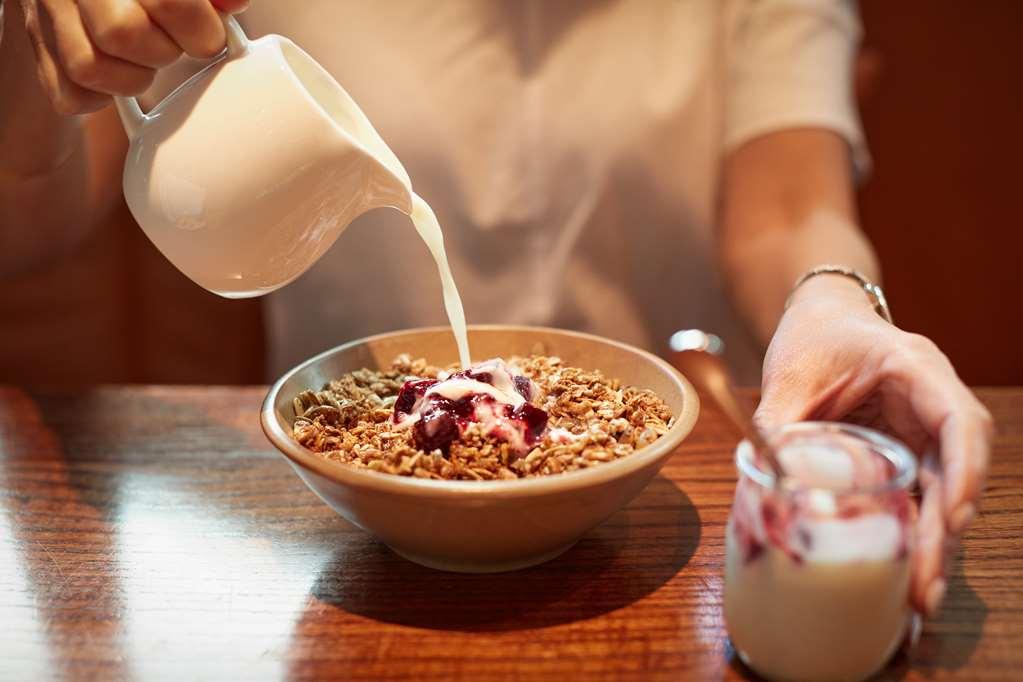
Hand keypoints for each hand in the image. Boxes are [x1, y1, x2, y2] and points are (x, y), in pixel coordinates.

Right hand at [12, 0, 247, 114]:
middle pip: (123, 34)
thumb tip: (233, 4)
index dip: (201, 29)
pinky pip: (69, 94)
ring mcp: (46, 10)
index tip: (211, 36)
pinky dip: (101, 98)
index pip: (169, 3)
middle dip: (163, 52)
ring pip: (89, 68)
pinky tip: (118, 73)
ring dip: (133, 78)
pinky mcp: (36, 43)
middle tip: (173, 44)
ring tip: (146, 59)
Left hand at [755, 274, 992, 616]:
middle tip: (925, 588)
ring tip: (915, 599)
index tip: (950, 519)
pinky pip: (917, 498)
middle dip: (944, 533)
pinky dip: (910, 535)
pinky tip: (899, 577)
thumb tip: (757, 483)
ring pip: (942, 494)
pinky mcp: (907, 456)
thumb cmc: (811, 335)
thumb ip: (776, 425)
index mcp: (917, 370)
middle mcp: (933, 405)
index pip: (961, 422)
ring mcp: (924, 433)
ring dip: (932, 546)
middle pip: (957, 472)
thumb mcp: (789, 375)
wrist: (819, 319)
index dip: (963, 473)